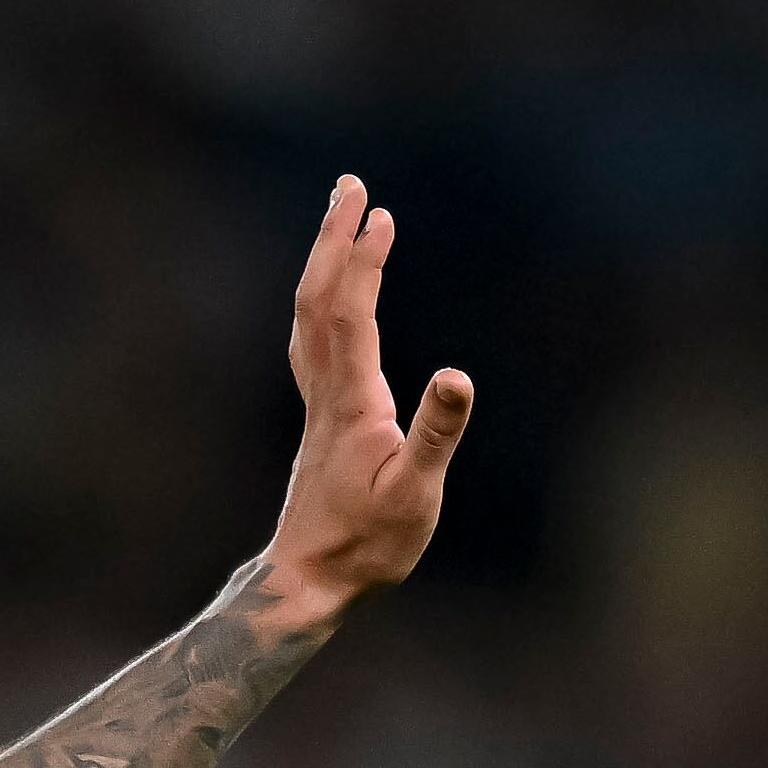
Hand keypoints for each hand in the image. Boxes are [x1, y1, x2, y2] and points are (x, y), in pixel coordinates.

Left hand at [264, 175, 470, 611]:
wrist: (308, 582)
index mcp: (353, 404)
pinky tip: (332, 300)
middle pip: (319, 301)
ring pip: (309, 318)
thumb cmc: (366, 547)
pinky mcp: (321, 421)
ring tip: (340, 221)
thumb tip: (458, 376)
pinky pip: (314, 342)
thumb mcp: (415, 496)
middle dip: (334, 240)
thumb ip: (436, 435)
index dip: (362, 263)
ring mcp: (318, 406)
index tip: (378, 213)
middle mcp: (327, 395)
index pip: (352, 316)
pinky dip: (323, 303)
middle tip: (350, 186)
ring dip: (323, 264)